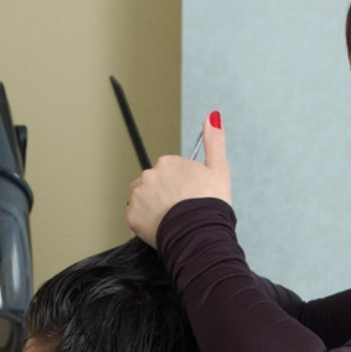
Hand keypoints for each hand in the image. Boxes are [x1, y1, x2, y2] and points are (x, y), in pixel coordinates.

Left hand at [126, 111, 230, 247]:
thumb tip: (212, 116)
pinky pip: (136, 217)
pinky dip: (146, 222)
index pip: (170, 172)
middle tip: (183, 209)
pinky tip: (162, 226)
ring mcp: (138, 196)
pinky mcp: (131, 216)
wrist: (200, 236)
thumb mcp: (219, 169)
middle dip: (165, 194)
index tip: (191, 196)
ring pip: (143, 199)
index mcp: (167, 162)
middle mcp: (148, 175)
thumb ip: (214, 140)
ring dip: (153, 207)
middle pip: (154, 184)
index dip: (182, 185)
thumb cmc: (211, 204)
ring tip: (173, 219)